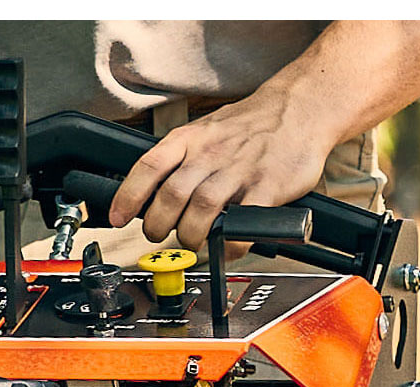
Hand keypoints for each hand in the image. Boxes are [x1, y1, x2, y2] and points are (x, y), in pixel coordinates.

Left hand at [109, 89, 333, 258]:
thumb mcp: (204, 130)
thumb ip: (178, 159)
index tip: (117, 218)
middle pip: (171, 195)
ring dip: (190, 235)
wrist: (302, 107)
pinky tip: (227, 246)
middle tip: (159, 235)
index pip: (148, 167)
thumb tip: (147, 194)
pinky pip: (244, 222)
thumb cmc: (249, 125)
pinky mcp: (268, 186)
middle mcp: (211, 154)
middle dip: (158, 225)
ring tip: (192, 241)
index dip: (127, 196)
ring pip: (202, 210)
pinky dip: (231, 242)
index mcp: (190, 140)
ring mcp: (240, 170)